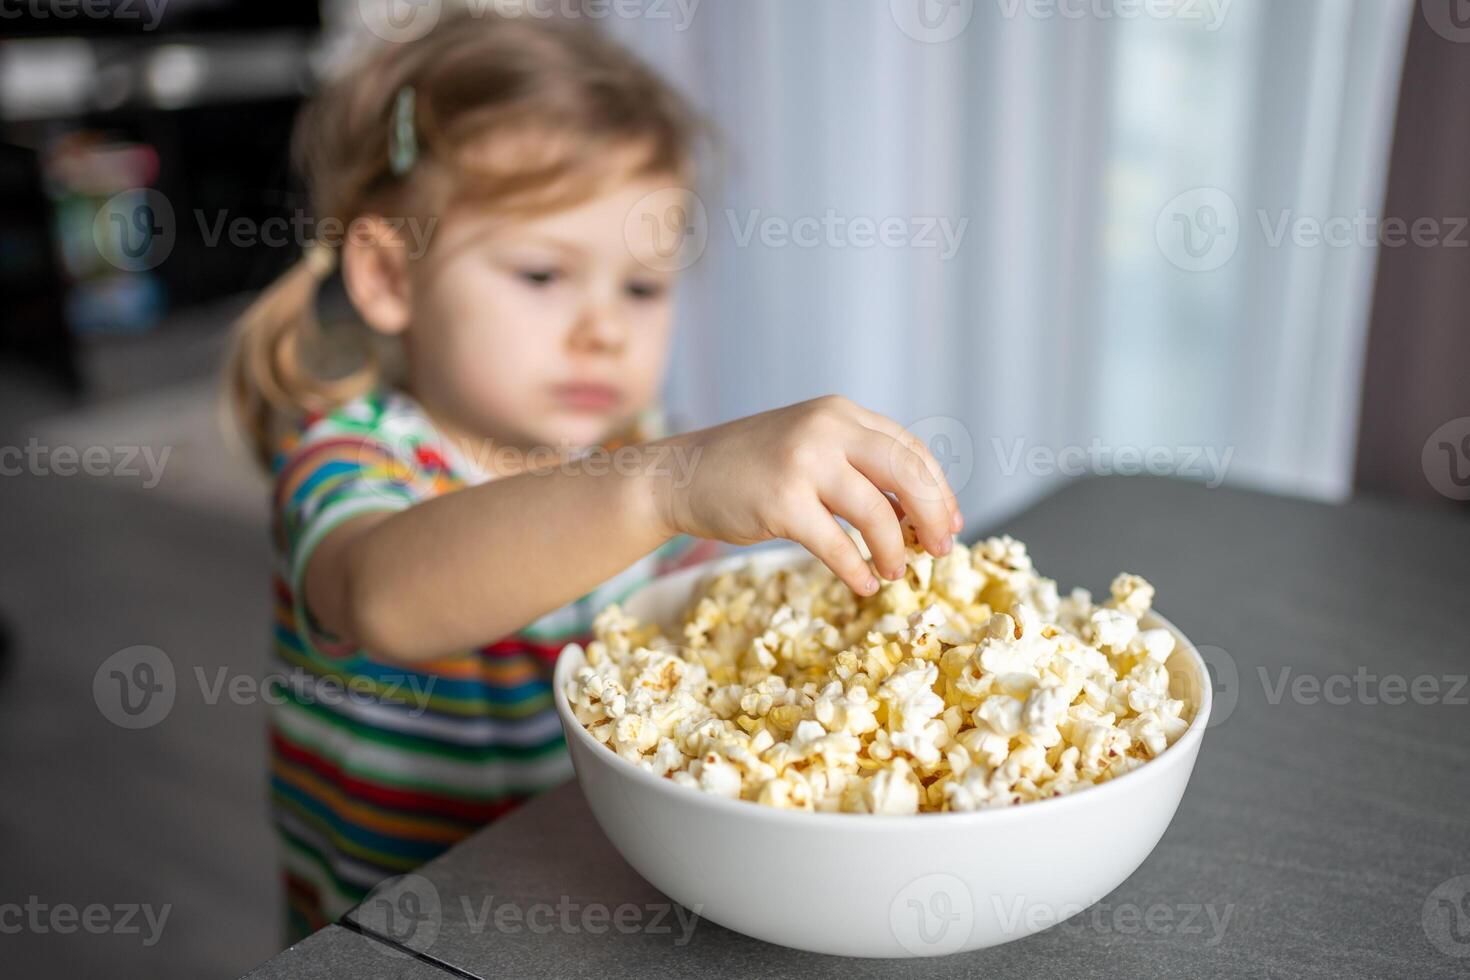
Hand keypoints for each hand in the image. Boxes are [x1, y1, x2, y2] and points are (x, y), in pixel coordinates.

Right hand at [654, 395, 963, 594]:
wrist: (682, 475)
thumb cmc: (750, 470)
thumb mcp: (809, 449)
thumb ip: (857, 468)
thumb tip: (916, 518)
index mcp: (841, 413)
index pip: (910, 449)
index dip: (939, 489)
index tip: (950, 523)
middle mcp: (827, 429)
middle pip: (907, 473)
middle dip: (932, 516)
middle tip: (939, 551)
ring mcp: (803, 462)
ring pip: (876, 512)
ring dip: (894, 550)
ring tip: (894, 573)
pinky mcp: (781, 501)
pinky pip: (837, 544)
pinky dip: (857, 569)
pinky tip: (863, 584)